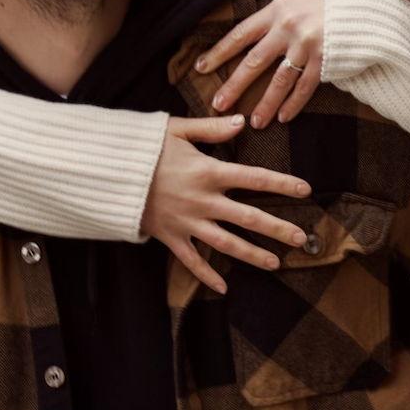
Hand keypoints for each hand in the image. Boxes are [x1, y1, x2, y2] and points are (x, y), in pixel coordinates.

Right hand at [142, 114, 312, 293]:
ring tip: (275, 263)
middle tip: (300, 238)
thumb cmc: (141, 148)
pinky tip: (224, 288)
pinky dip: (207, 276)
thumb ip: (211, 128)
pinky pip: (192, 261)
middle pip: (248, 217)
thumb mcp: (175, 130)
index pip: (254, 178)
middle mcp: (202, 200)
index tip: (305, 189)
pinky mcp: (170, 237)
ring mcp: (187, 222)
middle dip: (277, 228)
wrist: (104, 174)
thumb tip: (242, 121)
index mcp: (208, 171)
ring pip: (226, 244)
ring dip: (253, 254)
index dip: (282, 183)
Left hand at [194, 0, 323, 127]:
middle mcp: (289, 30)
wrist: (372, 2)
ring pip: (279, 81)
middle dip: (234, 86)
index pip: (241, 34)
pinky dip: (294, 104)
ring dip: (264, 104)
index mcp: (278, 9)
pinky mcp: (325, 61)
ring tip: (253, 122)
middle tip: (218, 105)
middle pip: (254, 62)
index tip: (202, 67)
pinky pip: (305, 87)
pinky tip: (284, 118)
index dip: (220, 52)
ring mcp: (307, 48)